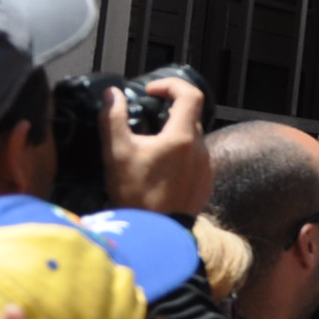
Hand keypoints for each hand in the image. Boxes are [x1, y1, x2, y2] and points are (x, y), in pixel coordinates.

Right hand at [102, 81, 213, 217]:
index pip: (191, 94)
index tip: (151, 91)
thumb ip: (113, 119)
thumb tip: (111, 94)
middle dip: (169, 111)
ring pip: (193, 139)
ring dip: (173, 135)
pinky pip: (195, 159)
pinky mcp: (205, 182)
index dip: (171, 85)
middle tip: (146, 117)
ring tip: (149, 147)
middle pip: (190, 116)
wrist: (155, 234)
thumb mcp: (117, 153)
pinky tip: (160, 168)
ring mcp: (206, 167)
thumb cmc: (135, 194)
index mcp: (183, 136)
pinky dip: (180, 155)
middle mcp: (201, 148)